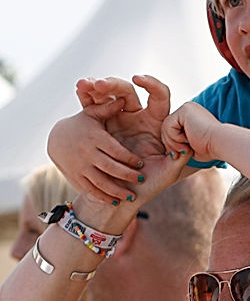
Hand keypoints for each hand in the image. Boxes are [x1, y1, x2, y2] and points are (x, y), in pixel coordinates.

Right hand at [49, 75, 178, 203]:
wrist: (56, 139)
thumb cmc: (82, 125)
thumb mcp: (93, 114)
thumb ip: (109, 108)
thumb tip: (123, 99)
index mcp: (95, 138)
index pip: (115, 150)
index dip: (129, 158)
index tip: (141, 163)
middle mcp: (87, 154)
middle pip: (110, 168)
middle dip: (127, 176)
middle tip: (141, 180)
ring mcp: (81, 167)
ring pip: (101, 183)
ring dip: (117, 191)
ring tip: (132, 197)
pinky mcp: (76, 177)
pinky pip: (91, 190)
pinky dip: (104, 197)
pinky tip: (117, 201)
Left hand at [161, 101, 221, 164]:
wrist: (220, 144)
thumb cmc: (210, 149)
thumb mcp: (191, 147)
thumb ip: (180, 143)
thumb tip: (168, 149)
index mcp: (191, 117)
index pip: (171, 129)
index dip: (171, 144)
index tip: (178, 155)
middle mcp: (188, 110)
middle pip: (166, 127)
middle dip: (169, 143)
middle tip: (178, 154)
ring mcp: (186, 108)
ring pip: (165, 126)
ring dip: (172, 142)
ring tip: (185, 148)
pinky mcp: (184, 110)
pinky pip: (168, 124)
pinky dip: (174, 137)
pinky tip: (186, 140)